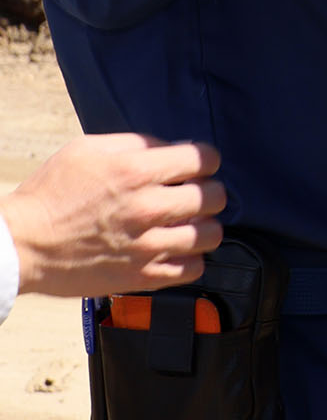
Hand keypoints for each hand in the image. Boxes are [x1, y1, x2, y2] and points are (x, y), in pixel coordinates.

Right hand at [1, 134, 225, 298]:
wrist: (20, 244)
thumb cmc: (50, 195)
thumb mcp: (87, 150)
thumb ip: (137, 143)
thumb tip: (175, 147)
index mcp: (134, 172)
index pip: (204, 159)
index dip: (205, 160)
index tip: (197, 167)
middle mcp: (146, 208)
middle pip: (215, 196)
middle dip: (207, 191)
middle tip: (192, 195)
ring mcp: (147, 246)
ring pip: (211, 235)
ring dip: (204, 226)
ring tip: (188, 224)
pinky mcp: (141, 276)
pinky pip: (194, 269)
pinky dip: (191, 259)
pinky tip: (176, 249)